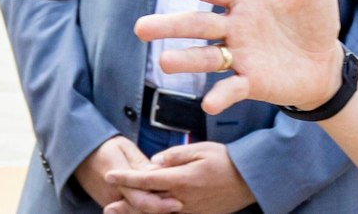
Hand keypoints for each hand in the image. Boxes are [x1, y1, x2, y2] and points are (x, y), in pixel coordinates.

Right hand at [76, 135, 177, 212]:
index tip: (178, 203)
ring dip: (154, 210)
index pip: (140, 198)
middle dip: (160, 209)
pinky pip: (129, 210)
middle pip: (140, 210)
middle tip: (180, 205)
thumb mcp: (124, 148)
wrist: (81, 156)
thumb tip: (159, 173)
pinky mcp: (110, 205)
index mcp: (117, 179)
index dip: (160, 204)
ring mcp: (110, 203)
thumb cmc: (105, 147)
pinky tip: (159, 206)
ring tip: (172, 206)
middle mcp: (113, 196)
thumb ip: (141, 164)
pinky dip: (144, 209)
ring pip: (135, 212)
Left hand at [105, 142, 252, 213]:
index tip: (111, 175)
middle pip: (147, 203)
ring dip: (137, 213)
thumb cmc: (225, 161)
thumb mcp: (200, 149)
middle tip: (108, 206)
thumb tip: (155, 161)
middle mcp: (181, 199)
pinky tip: (149, 212)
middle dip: (126, 204)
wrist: (248, 180)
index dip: (126, 178)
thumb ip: (175, 155)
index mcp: (181, 179)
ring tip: (121, 212)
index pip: (146, 180)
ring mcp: (188, 210)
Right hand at [134, 0, 343, 114]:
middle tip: (141, 28)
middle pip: (197, 25)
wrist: (324, 62)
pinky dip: (221, 96)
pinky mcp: (251, 82)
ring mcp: (240, 56)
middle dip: (170, 26)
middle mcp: (235, 26)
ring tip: (163, 62)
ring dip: (186, 60)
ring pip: (206, 57)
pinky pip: (232, 88)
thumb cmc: (314, 18)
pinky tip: (209, 104)